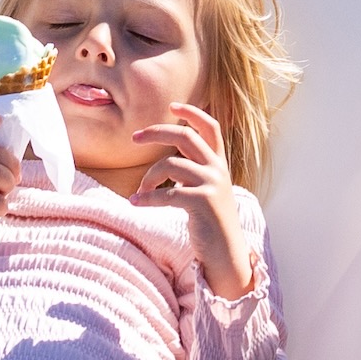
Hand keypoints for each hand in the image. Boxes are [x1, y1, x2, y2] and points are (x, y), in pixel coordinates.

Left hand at [142, 105, 268, 297]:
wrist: (226, 254)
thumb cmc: (211, 223)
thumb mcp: (208, 190)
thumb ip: (195, 171)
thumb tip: (168, 159)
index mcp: (219, 163)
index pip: (210, 126)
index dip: (192, 112)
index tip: (172, 105)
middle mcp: (218, 168)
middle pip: (184, 136)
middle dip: (156, 132)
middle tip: (134, 138)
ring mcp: (212, 184)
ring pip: (170, 164)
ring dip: (148, 177)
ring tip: (139, 192)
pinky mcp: (203, 201)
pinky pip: (166, 193)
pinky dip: (147, 198)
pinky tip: (136, 203)